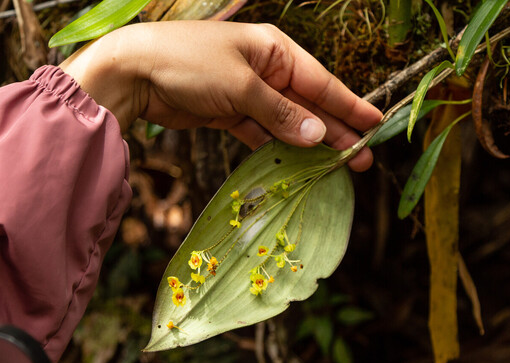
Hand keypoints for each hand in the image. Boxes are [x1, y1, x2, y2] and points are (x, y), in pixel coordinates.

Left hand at [59, 21, 381, 171]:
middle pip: (308, 104)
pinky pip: (261, 132)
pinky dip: (277, 147)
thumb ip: (280, 114)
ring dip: (309, 143)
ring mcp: (246, 92)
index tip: (375, 124)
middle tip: (362, 159)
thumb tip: (317, 135)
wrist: (134, 73)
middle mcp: (264, 69)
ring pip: (287, 122)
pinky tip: (295, 163)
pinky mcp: (227, 112)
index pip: (321, 81)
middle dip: (335, 131)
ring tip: (336, 166)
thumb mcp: (240, 87)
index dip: (349, 105)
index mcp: (274, 49)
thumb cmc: (188, 64)